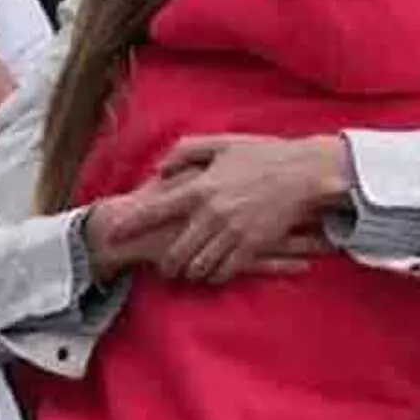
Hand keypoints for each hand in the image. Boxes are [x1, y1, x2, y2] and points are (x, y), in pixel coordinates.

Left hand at [103, 134, 351, 283]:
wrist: (307, 172)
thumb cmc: (266, 154)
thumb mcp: (223, 143)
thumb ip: (186, 151)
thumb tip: (160, 168)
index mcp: (201, 187)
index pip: (154, 211)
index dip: (129, 225)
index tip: (112, 234)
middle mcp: (212, 213)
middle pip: (176, 251)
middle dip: (166, 264)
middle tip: (162, 267)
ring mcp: (233, 232)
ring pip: (199, 266)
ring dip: (190, 273)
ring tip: (187, 273)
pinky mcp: (253, 245)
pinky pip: (226, 271)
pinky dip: (216, 276)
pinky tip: (214, 273)